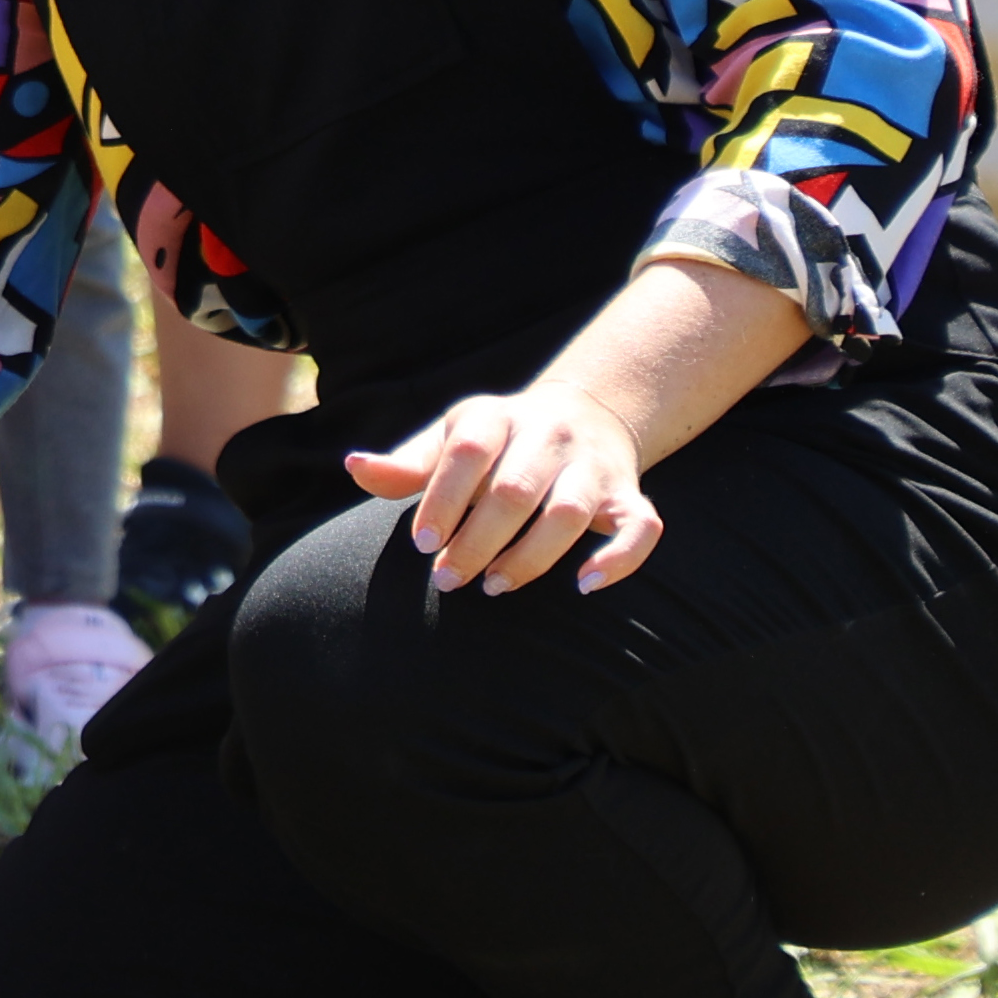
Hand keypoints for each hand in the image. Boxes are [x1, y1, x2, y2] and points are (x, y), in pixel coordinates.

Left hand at [339, 381, 660, 598]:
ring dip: (530, 557)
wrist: (587, 410)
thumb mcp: (451, 439)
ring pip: (570, 513)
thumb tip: (355, 468)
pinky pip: (642, 527)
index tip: (422, 545)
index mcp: (496, 415)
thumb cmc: (498, 441)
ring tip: (495, 586)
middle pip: (514, 490)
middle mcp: (549, 434)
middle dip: (477, 541)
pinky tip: (584, 586)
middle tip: (447, 581)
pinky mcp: (630, 495)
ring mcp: (593, 465)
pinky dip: (619, 560)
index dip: (443, 498)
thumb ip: (408, 464)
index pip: (468, 450)